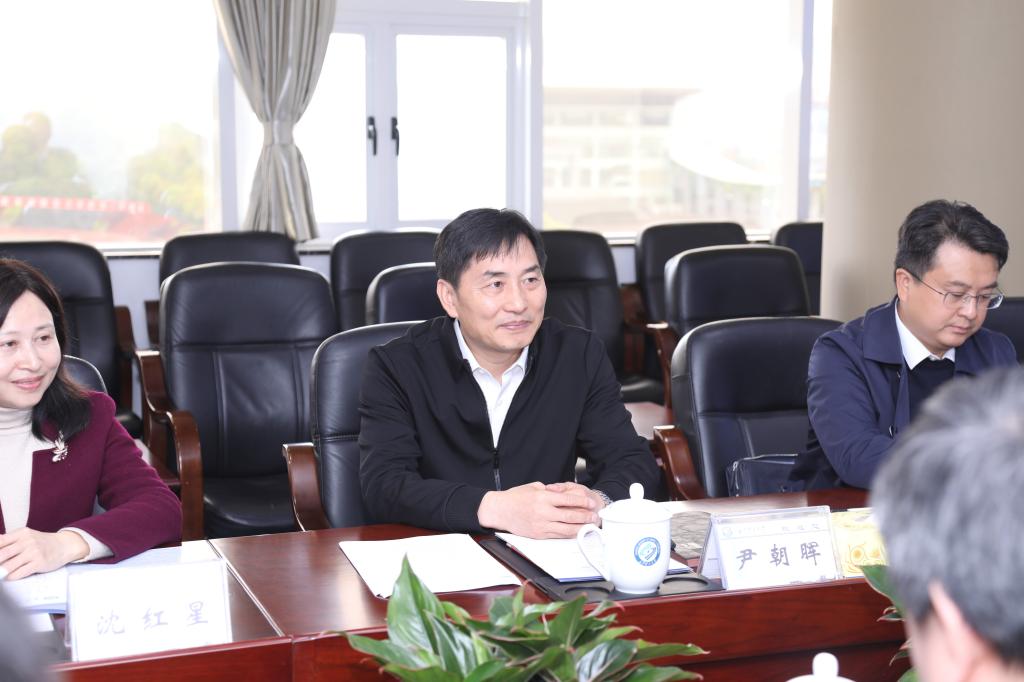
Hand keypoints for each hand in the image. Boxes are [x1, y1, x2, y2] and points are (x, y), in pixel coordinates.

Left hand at [0, 528, 88, 579]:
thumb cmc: (41, 543)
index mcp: (21, 533)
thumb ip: (9, 541)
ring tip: (1, 573)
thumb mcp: (26, 536)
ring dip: (1, 572)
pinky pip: (19, 573)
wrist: (64, 545)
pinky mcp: (39, 563)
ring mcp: (34, 552)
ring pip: (9, 566)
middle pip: (2, 554)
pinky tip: (10, 576)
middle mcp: (27, 541)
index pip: (0, 541)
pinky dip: (11, 577)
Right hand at [478, 481, 599, 538]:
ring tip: (590, 526)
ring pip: (566, 528)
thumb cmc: (514, 497)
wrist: (499, 510)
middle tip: (595, 516)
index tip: (591, 502)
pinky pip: (557, 535)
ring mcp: (541, 525)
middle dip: (585, 516)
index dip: (582, 501)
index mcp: (543, 498)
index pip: (568, 500)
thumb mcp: (533, 487)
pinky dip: (569, 534)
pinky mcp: (539, 535)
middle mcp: (543, 512)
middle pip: (570, 515)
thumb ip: (549, 491)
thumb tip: (562, 493)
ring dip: (580, 527)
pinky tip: (576, 532)